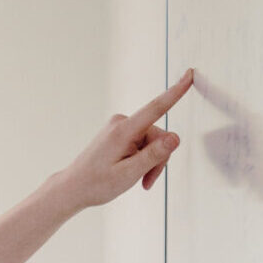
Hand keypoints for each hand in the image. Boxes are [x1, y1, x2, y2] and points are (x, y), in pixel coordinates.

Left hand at [54, 69, 194, 208]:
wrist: (73, 188)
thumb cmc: (96, 184)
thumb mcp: (129, 174)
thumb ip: (154, 155)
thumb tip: (175, 138)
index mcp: (123, 130)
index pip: (156, 107)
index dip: (176, 92)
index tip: (189, 74)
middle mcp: (121, 122)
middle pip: (157, 135)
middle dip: (157, 159)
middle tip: (146, 181)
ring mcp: (119, 126)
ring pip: (151, 141)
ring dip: (149, 162)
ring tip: (138, 180)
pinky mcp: (119, 132)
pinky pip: (141, 143)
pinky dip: (141, 159)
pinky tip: (132, 172)